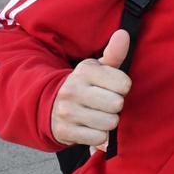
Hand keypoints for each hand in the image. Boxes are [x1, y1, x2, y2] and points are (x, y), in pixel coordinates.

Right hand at [51, 30, 131, 147]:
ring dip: (108, 122)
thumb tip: (123, 34)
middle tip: (105, 103)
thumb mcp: (97, 68)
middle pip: (117, 104)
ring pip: (109, 123)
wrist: (49, 105)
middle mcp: (73, 90)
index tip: (113, 88)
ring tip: (98, 114)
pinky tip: (91, 127)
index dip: (123, 88)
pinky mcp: (65, 131)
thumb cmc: (84, 85)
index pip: (124, 83)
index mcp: (84, 72)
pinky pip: (98, 138)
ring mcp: (67, 111)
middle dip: (116, 106)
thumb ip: (114, 53)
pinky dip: (99, 136)